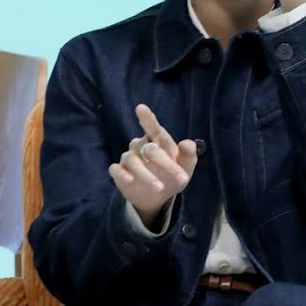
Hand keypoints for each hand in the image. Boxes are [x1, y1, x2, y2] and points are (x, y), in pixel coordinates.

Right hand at [108, 103, 198, 222]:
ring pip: (132, 160)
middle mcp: (141, 146)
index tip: (140, 108)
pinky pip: (117, 170)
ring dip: (146, 174)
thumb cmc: (172, 176)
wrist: (158, 197)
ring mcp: (129, 159)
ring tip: (159, 187)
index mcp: (158, 141)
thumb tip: (187, 143)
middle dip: (165, 163)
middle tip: (181, 178)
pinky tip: (129, 180)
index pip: (154, 128)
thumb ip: (188, 154)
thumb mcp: (185, 167)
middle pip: (150, 149)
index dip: (147, 119)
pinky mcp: (120, 172)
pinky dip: (122, 174)